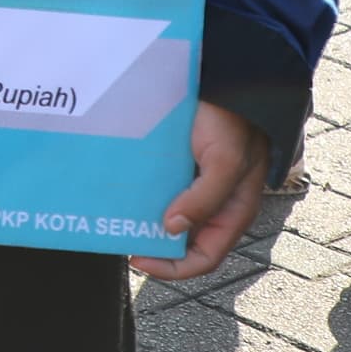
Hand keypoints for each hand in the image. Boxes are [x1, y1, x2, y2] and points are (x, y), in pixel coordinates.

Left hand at [132, 101, 268, 281]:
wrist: (228, 83)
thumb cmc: (234, 123)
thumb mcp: (225, 162)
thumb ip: (204, 199)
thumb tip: (172, 229)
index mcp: (231, 213)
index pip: (204, 258)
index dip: (172, 268)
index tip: (138, 259)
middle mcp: (213, 206)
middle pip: (183, 242)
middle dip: (154, 246)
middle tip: (122, 237)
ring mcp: (196, 187)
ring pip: (169, 217)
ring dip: (145, 221)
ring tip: (116, 217)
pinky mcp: (181, 168)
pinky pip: (161, 190)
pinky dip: (143, 195)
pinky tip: (121, 190)